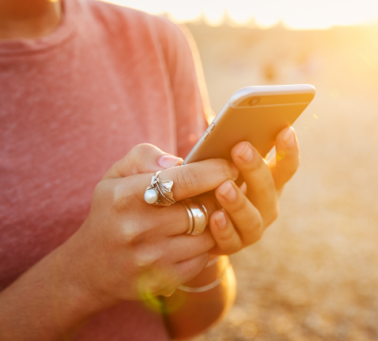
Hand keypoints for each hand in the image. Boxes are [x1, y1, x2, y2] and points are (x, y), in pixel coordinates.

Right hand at [57, 144, 237, 309]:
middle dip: (217, 195)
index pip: (185, 179)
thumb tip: (179, 161)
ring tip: (203, 211)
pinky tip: (192, 236)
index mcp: (126, 196)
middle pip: (202, 207)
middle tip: (220, 188)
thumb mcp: (115, 176)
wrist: (90, 266)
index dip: (214, 170)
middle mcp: (138, 229)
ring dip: (212, 221)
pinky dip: (203, 245)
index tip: (229, 166)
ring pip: (207, 234)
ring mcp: (151, 258)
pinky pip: (202, 258)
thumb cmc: (110, 212)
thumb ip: (144, 156)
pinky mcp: (163, 280)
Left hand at [206, 127, 299, 254]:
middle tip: (240, 148)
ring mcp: (253, 227)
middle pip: (269, 188)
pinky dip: (224, 229)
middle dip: (256, 168)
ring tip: (223, 188)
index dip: (289, 150)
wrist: (200, 219)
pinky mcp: (233, 244)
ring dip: (239, 202)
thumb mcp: (218, 162)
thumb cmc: (212, 181)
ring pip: (253, 218)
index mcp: (269, 181)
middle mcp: (266, 204)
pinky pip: (231, 240)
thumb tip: (224, 127)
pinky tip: (215, 216)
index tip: (285, 130)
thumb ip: (225, 148)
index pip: (286, 166)